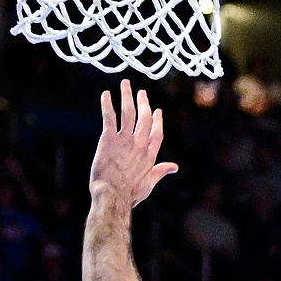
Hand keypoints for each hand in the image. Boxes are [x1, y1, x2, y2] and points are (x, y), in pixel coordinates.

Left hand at [90, 81, 177, 209]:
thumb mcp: (149, 183)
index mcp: (150, 155)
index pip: (157, 132)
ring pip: (129, 112)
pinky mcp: (109, 139)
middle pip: (144, 118)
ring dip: (127, 96)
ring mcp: (125, 140)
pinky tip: (105, 94)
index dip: (157, 120)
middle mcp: (140, 144)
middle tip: (141, 92)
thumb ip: (161, 171)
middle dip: (143, 103)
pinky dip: (107, 104)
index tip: (156, 110)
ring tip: (125, 84)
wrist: (113, 196)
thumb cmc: (130, 194)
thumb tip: (174, 167)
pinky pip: (109, 117)